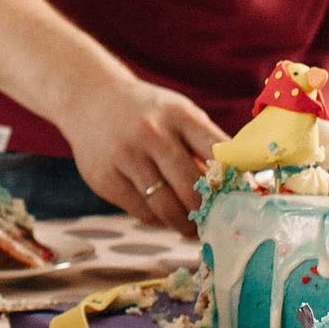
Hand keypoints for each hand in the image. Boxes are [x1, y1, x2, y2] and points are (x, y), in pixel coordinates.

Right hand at [57, 74, 225, 231]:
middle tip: (214, 223)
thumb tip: (235, 186)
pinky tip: (161, 215)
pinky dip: (156, 219)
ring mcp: (124, 156)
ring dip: (183, 225)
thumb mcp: (178, 113)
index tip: (238, 199)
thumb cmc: (147, 112)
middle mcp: (151, 133)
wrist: (90, 99)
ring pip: (165, 207)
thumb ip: (205, 144)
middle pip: (191, 188)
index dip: (231, 182)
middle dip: (207, 213)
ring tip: (190, 228)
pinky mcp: (104, 178)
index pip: (217, 154)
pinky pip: (140, 212)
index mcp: (179, 114)